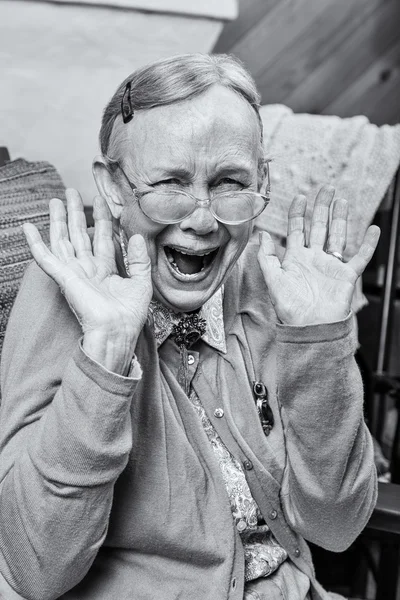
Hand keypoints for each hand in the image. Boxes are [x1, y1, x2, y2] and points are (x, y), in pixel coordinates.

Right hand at [23, 189, 152, 372]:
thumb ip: (139, 259)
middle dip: (76, 213)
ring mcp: (74, 273)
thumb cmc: (129, 315)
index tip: (103, 200)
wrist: (116, 332)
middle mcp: (88, 269)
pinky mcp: (64, 277)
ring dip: (58, 220)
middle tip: (72, 191)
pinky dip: (35, 243)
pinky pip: (45, 257)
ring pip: (63, 240)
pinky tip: (28, 227)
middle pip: (80, 234)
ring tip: (55, 200)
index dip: (103, 219)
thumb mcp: (141, 283)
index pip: (103, 238)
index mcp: (106, 270)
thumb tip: (137, 236)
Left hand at [257, 185, 379, 325]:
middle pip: (319, 227)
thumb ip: (266, 258)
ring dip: (340, 219)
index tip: (301, 196)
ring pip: (338, 236)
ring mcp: (331, 266)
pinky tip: (372, 229)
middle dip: (322, 207)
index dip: (298, 213)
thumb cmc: (290, 308)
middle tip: (327, 188)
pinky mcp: (346, 275)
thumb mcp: (273, 281)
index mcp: (295, 258)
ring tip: (342, 201)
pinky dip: (368, 244)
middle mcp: (313, 258)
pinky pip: (360, 257)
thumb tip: (261, 235)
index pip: (297, 229)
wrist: (310, 327)